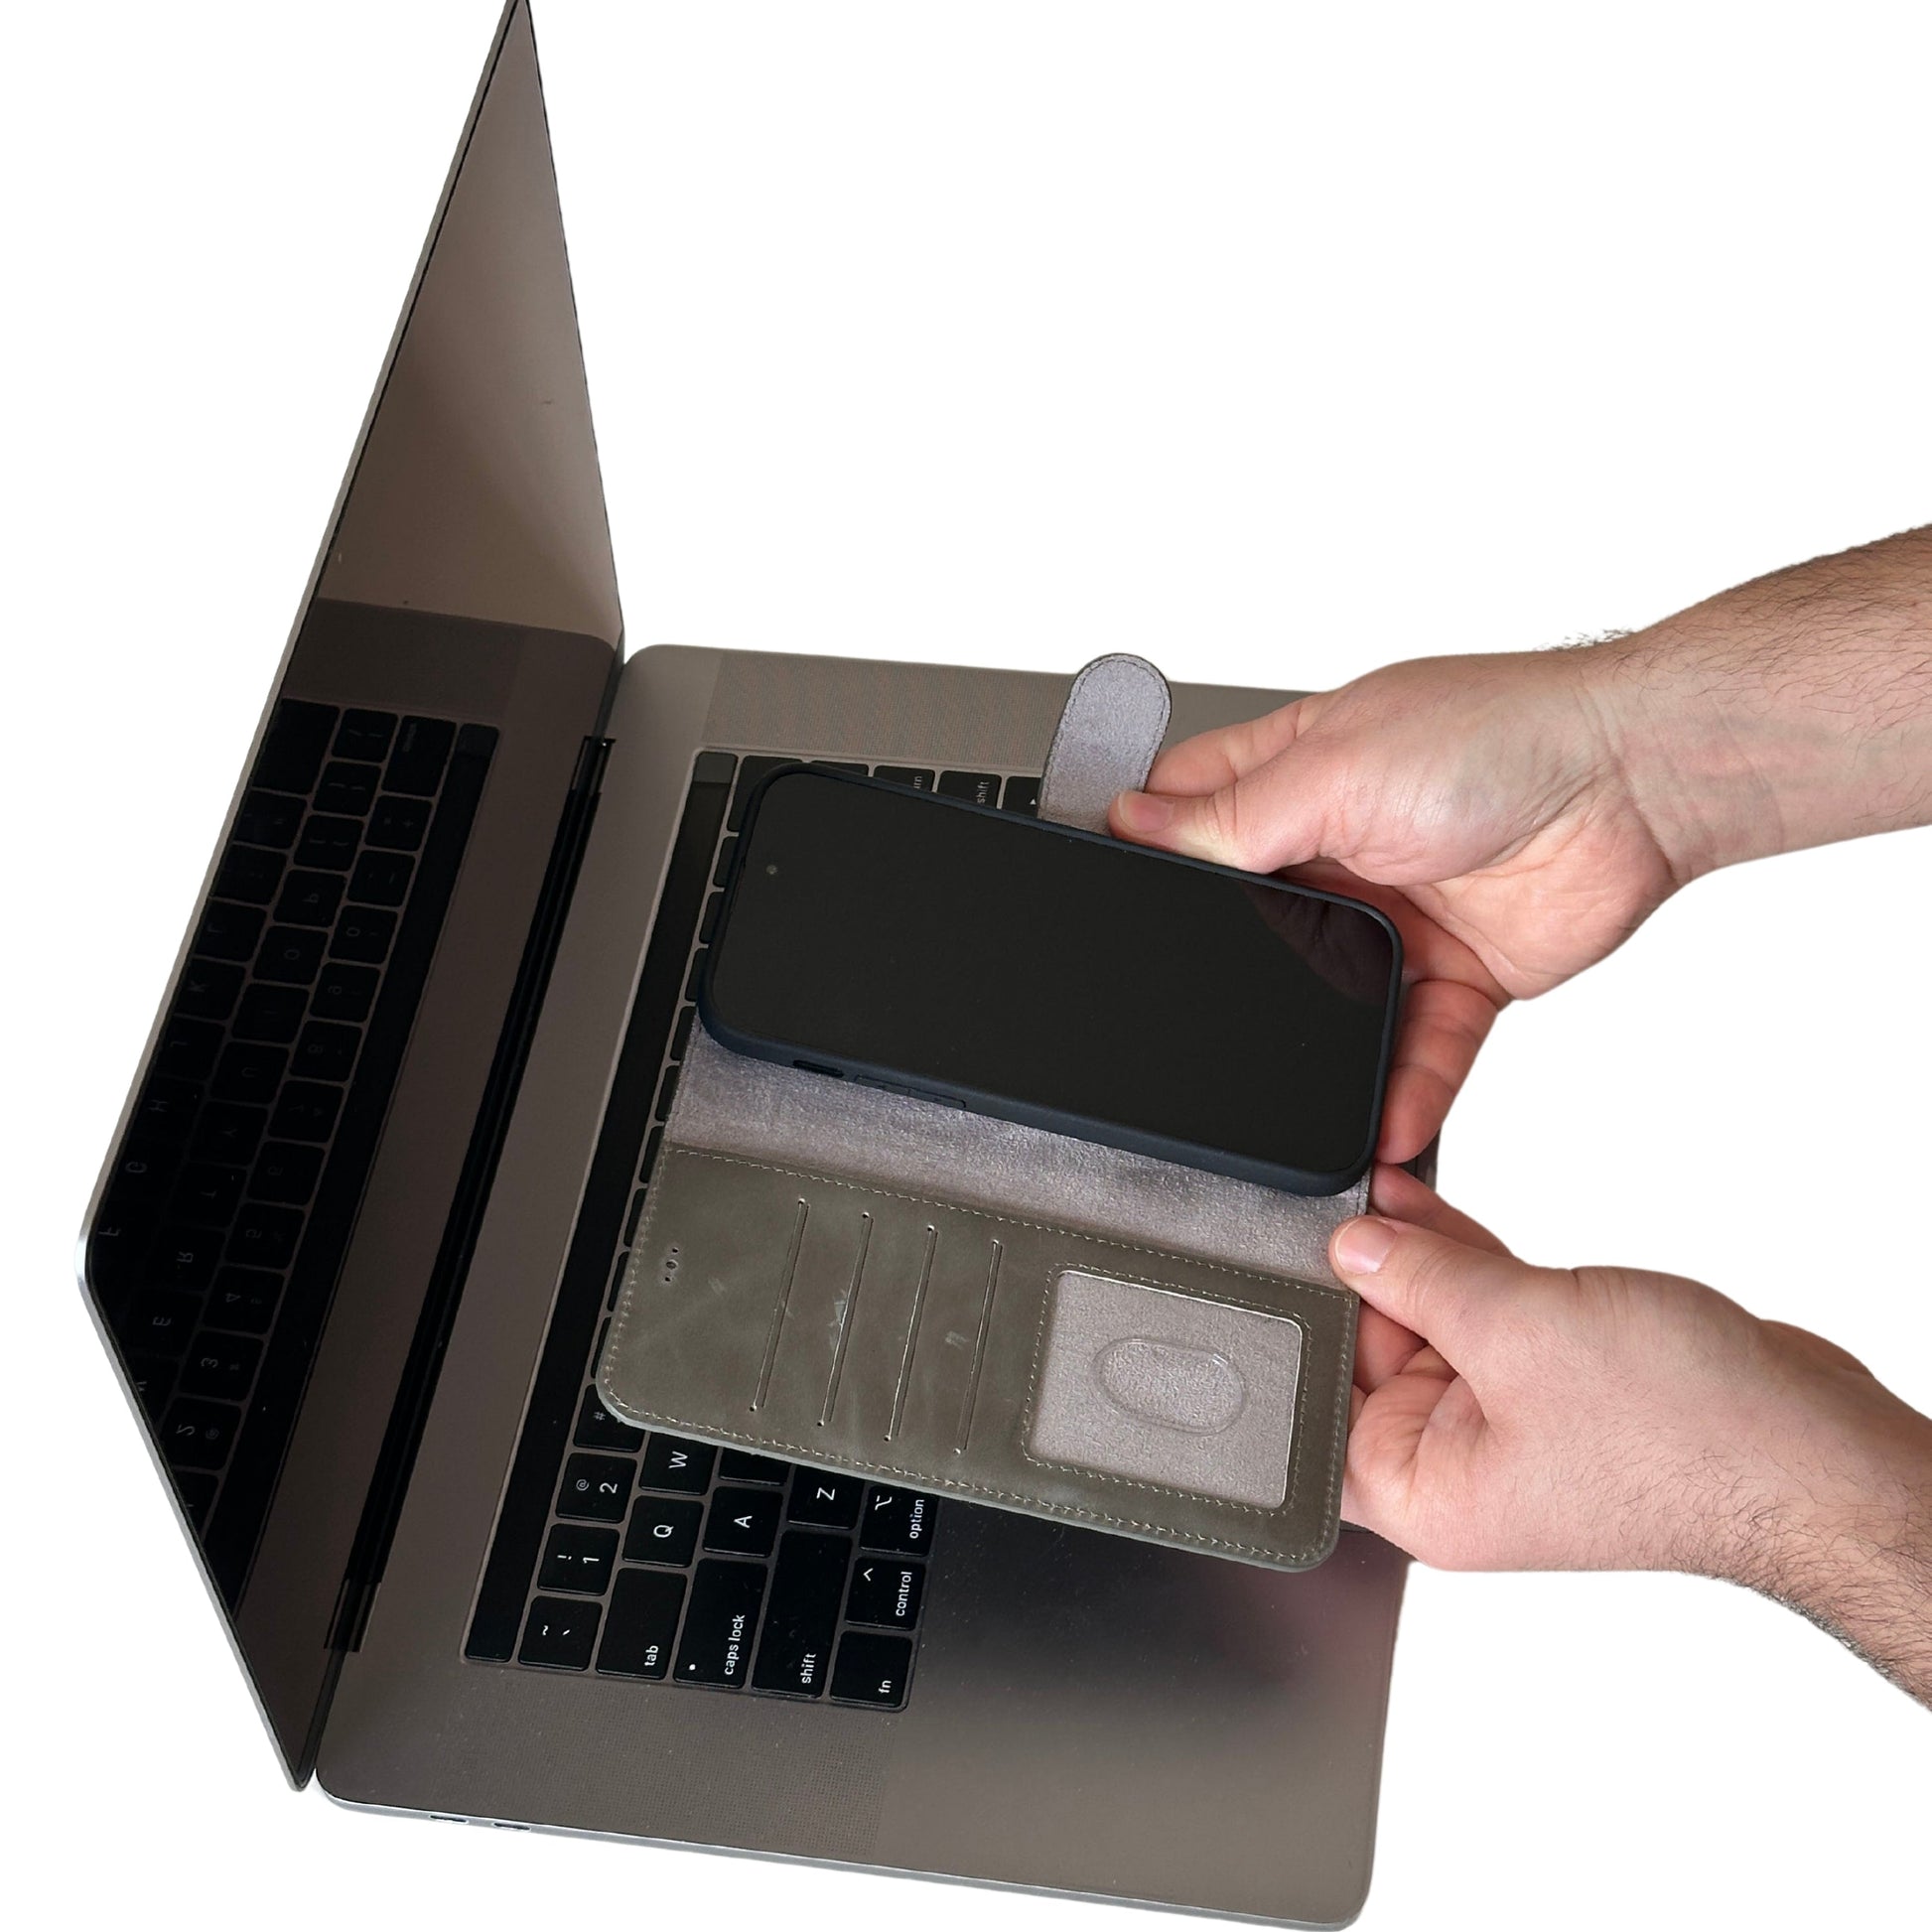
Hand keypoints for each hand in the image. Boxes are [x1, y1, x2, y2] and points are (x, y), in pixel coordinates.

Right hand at [1109, 651, 1684, 1161]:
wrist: (1638, 781)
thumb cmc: (1503, 733)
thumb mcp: (1338, 766)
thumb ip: (1236, 815)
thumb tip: (1137, 827)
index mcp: (1295, 774)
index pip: (1187, 816)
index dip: (1147, 854)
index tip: (1107, 902)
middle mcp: (1339, 847)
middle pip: (1251, 927)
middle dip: (1226, 973)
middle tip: (1189, 1014)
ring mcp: (1397, 917)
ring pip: (1331, 1006)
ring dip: (1315, 1051)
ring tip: (1285, 1099)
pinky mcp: (1458, 975)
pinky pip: (1418, 1050)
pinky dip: (1404, 1090)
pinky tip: (1384, 1122)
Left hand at [1331, 1166, 1931, 1703]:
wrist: (1810, 1442)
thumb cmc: (1683, 1433)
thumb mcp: (1513, 1330)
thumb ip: (1420, 1280)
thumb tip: (1351, 1248)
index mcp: (1427, 1496)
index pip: (1319, 1416)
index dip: (1303, 1335)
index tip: (1280, 1264)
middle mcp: (1461, 1470)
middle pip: (1373, 1359)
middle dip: (1358, 1280)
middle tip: (1337, 1207)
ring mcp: (1513, 1425)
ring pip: (1434, 1325)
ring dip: (1411, 1258)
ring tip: (1376, 1191)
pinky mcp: (1560, 1385)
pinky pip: (1488, 1317)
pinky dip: (1464, 1266)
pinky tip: (1425, 1210)